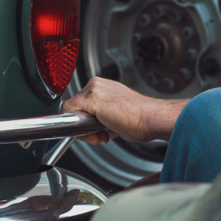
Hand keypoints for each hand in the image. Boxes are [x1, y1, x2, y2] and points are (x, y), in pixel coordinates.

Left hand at [62, 77, 184, 144]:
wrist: (151, 118)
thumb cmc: (141, 119)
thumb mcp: (117, 117)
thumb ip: (103, 119)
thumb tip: (94, 128)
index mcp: (104, 88)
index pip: (83, 105)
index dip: (89, 123)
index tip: (100, 133)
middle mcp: (97, 85)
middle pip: (76, 108)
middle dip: (86, 126)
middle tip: (101, 135)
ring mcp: (93, 90)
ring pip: (72, 111)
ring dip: (84, 128)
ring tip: (103, 133)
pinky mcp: (90, 98)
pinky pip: (69, 113)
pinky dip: (78, 127)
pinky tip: (96, 133)